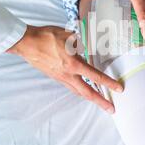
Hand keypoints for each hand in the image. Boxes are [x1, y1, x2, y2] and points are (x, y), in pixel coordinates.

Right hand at [7, 25, 122, 112]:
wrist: (26, 43)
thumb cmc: (45, 37)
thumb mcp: (68, 35)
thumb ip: (79, 43)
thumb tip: (83, 48)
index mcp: (73, 64)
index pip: (96, 76)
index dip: (109, 83)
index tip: (119, 89)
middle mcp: (68, 74)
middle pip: (88, 92)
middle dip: (101, 102)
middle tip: (111, 109)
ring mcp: (60, 77)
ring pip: (78, 91)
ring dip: (90, 97)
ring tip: (99, 101)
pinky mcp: (54, 77)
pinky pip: (70, 86)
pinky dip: (79, 89)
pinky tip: (82, 88)